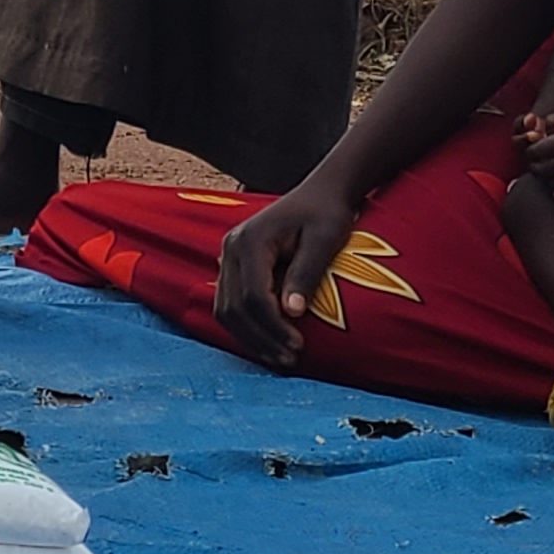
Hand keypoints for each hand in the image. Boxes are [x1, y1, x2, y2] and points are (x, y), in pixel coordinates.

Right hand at [216, 179, 356, 365]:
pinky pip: (229, 303)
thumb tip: (292, 312)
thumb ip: (307, 272)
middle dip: (260, 338)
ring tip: (280, 357)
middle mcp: (231, 247)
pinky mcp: (233, 265)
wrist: (320, 192)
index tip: (298, 345)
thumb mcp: (325, 238)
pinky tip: (269, 342)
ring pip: (225, 309)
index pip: (253, 295)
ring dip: (250, 338)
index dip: (273, 326)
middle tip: (289, 360)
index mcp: (251, 239)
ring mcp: (228, 256)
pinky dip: (245, 327)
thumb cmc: (327, 213)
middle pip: (234, 307)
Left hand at [520, 108, 553, 197]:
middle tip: (541, 159)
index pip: (535, 152)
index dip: (530, 150)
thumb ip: (552, 119)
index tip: (535, 147)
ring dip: (547, 178)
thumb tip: (535, 128)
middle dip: (536, 164)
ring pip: (551, 184)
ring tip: (552, 169)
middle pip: (540, 170)